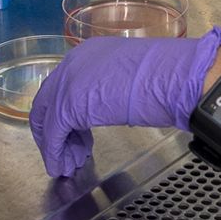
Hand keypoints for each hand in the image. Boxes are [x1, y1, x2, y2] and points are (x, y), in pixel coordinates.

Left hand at [29, 27, 220, 176]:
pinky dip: (55, 152)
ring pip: (47, 118)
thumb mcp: (130, 78)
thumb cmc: (164, 77)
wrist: (173, 77)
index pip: (63, 86)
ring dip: (56, 145)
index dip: (66, 115)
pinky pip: (53, 133)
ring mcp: (68, 83)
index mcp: (89, 53)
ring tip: (70, 164)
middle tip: (70, 154)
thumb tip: (107, 106)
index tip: (77, 135)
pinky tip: (62, 165)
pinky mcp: (68, 104)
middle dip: (56, 132)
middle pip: (47, 102)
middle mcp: (73, 64)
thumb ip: (111, 88)